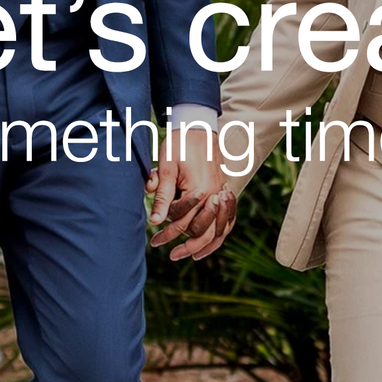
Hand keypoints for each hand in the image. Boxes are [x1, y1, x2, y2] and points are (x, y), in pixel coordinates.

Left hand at [147, 133, 235, 261]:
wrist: (198, 126)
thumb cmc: (178, 145)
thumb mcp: (166, 169)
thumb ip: (162, 196)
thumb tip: (155, 221)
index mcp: (200, 190)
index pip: (182, 221)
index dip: (167, 233)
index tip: (154, 241)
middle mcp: (215, 194)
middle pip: (202, 231)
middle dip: (184, 245)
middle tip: (169, 254)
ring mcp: (223, 193)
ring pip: (219, 230)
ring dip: (203, 246)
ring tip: (188, 256)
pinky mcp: (225, 190)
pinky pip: (227, 220)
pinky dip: (219, 234)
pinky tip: (208, 243)